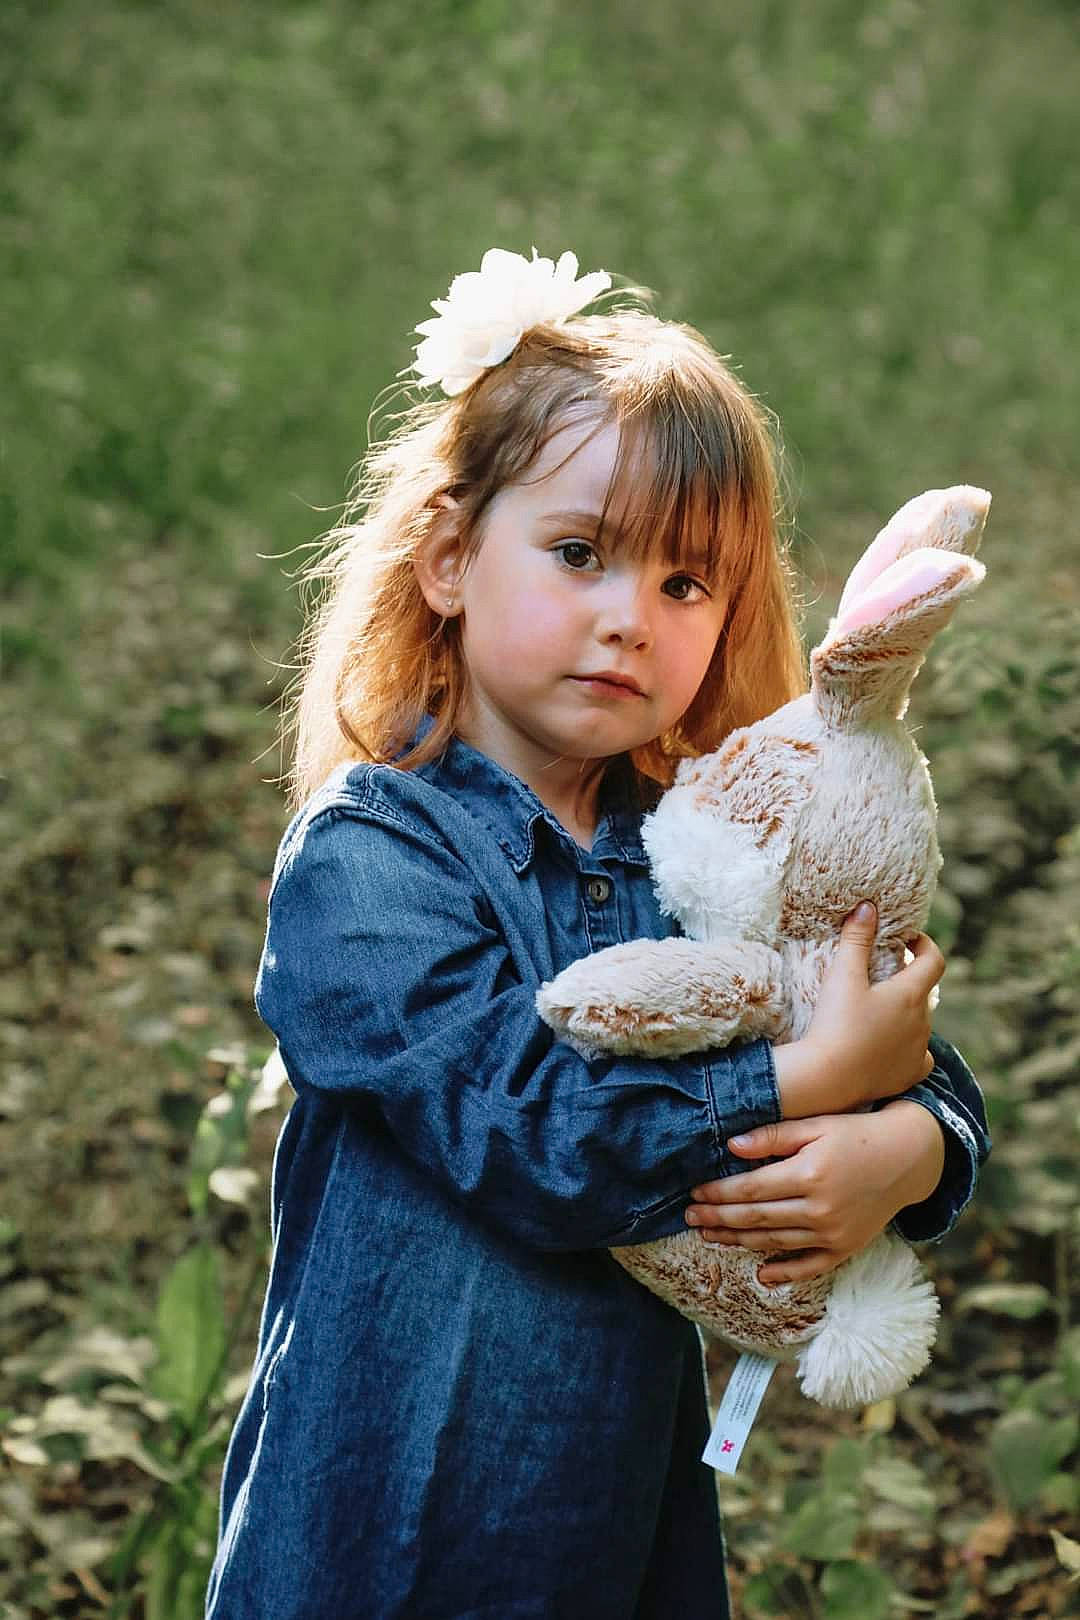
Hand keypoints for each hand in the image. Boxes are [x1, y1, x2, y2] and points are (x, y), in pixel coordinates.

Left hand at [684, 1103, 945, 1283]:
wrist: (906, 1158)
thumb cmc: (855, 1133)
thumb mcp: (815, 1124)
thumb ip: (773, 1136)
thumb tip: (731, 1146)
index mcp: (808, 1174)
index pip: (750, 1189)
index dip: (718, 1192)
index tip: (694, 1192)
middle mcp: (819, 1209)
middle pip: (756, 1218)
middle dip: (718, 1218)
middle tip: (689, 1218)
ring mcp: (833, 1234)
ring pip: (774, 1242)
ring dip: (738, 1240)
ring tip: (710, 1236)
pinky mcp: (845, 1248)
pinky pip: (809, 1266)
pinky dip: (784, 1272)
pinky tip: (761, 1273)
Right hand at [771, 902, 944, 1117]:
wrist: (828, 1077)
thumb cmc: (836, 1023)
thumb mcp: (843, 975)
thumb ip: (856, 938)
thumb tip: (868, 907)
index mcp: (911, 995)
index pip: (934, 961)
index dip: (924, 944)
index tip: (908, 939)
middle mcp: (922, 1023)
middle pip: (923, 992)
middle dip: (907, 980)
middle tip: (881, 975)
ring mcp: (918, 1051)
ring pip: (919, 1024)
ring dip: (905, 1013)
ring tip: (876, 1011)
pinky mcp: (909, 1075)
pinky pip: (919, 1055)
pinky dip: (908, 1046)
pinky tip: (890, 1046)